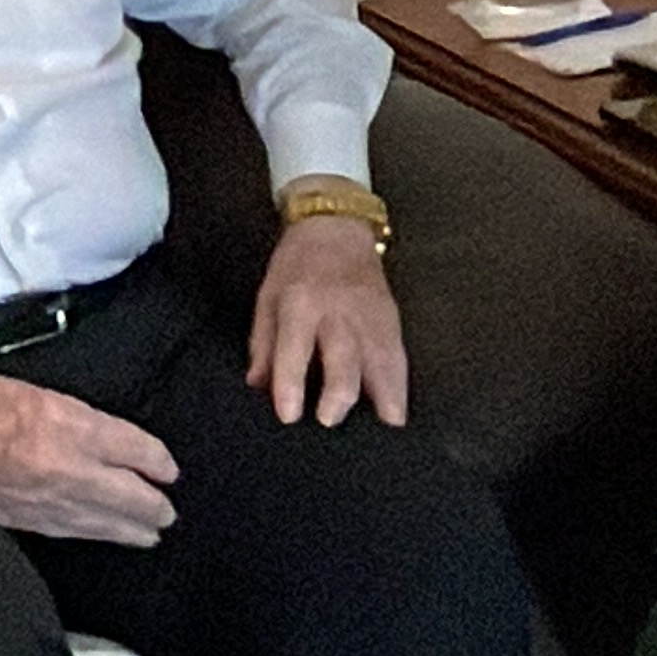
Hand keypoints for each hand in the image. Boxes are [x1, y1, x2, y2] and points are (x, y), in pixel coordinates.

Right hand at [0, 365, 178, 544]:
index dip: (157, 462)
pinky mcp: (21, 521)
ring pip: (101, 522)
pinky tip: (101, 536)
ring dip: (130, 529)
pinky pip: (70, 531)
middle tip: (167, 511)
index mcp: (69, 424)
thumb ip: (75, 420)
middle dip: (153, 506)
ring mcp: (43, 499)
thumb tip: (106, 442)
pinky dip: (93, 534)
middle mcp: (64, 466)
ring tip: (149, 534)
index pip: (134, 449)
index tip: (168, 469)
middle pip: (128, 495)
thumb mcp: (35, 392)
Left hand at [248, 214, 406, 428]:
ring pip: (380, 363)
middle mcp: (338, 312)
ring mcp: (369, 318)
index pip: (295, 349)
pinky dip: (398, 389)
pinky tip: (395, 415)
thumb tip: (257, 386)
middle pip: (344, 360)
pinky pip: (398, 360)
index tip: (288, 415)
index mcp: (300, 303)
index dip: (291, 385)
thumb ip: (262, 344)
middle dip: (338, 397)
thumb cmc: (298, 263)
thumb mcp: (267, 296)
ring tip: (378, 428)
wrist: (336, 227)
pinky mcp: (391, 321)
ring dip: (380, 399)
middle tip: (328, 420)